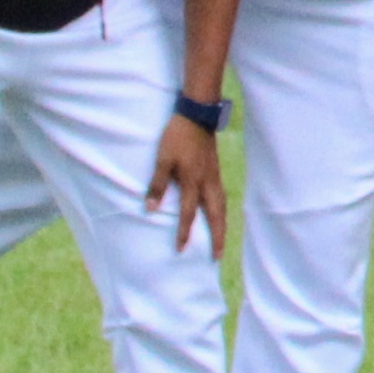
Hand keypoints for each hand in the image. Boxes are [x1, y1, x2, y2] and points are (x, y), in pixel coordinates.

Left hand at [149, 111, 230, 257]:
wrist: (197, 116)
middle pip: (216, 216)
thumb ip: (157, 185)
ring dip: (222, 226)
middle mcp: (207, 183)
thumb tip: (150, 209)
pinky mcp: (216, 171)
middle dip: (217, 237)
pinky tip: (219, 213)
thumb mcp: (162, 160)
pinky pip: (222, 197)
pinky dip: (222, 211)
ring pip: (222, 207)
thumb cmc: (177, 138)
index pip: (188, 213)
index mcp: (193, 181)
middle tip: (218, 256)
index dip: (184, 232)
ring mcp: (214, 177)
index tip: (180, 249)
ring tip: (222, 239)